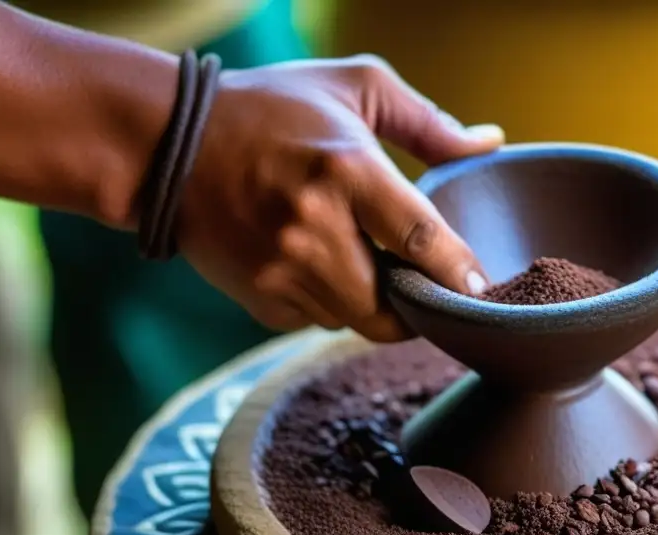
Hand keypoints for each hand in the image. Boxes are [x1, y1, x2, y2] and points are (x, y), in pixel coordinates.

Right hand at [176, 55, 502, 341]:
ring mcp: (283, 271)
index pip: (422, 240)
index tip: (481, 288)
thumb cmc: (270, 109)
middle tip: (426, 285)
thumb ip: (426, 122)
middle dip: (418, 305)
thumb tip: (491, 143)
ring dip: (374, 303)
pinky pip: (319, 322)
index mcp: (346, 170)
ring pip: (358, 320)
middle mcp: (314, 229)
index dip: (460, 273)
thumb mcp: (352, 89)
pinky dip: (332, 303)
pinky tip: (321, 265)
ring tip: (367, 263)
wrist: (167, 145)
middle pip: (394, 308)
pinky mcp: (261, 299)